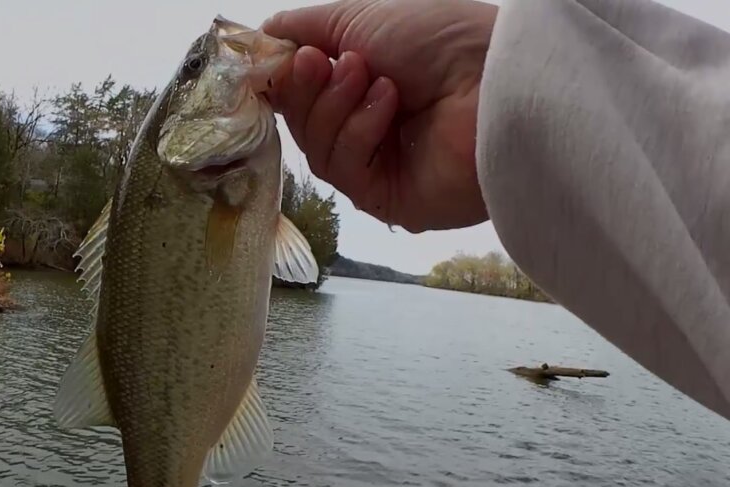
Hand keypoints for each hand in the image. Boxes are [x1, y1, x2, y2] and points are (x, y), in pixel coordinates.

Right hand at [263, 0, 497, 231]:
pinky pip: (345, 170)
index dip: (284, 79)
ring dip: (335, 106)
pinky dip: (359, 131)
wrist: (495, 77)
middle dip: (307, 89)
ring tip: (366, 74)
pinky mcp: (388, 199)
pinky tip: (388, 104)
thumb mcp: (359, 17)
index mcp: (364, 88)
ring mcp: (380, 167)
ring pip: (318, 149)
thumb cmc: (439, 39)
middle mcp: (370, 129)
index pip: (303, 95)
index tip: (278, 58)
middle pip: (303, 124)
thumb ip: (305, 28)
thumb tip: (261, 38)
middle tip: (321, 62)